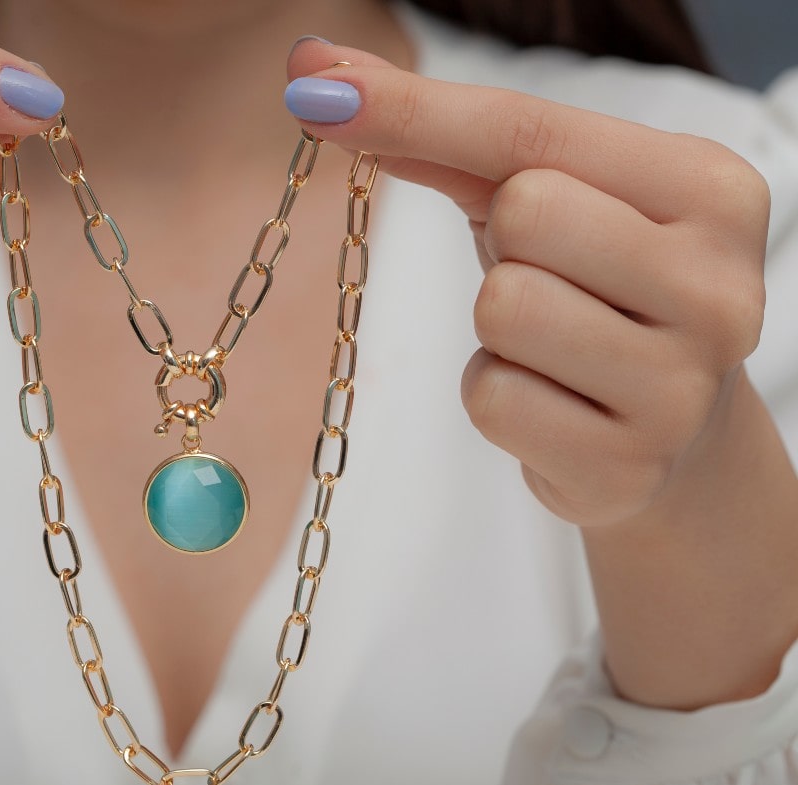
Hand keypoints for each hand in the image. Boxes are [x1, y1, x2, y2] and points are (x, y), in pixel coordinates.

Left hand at [285, 42, 768, 528]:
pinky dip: (494, 393)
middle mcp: (719, 285)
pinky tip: (549, 400)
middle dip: (502, 245)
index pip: (536, 132)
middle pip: (524, 213)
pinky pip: (491, 398)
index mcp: (711, 192)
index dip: (418, 108)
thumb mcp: (542, 199)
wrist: (668, 425)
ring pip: (504, 309)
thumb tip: (314, 70)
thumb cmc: (593, 286)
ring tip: (550, 344)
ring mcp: (680, 385)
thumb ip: (443, 135)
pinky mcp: (626, 465)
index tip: (321, 88)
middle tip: (548, 277)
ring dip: (496, 328)